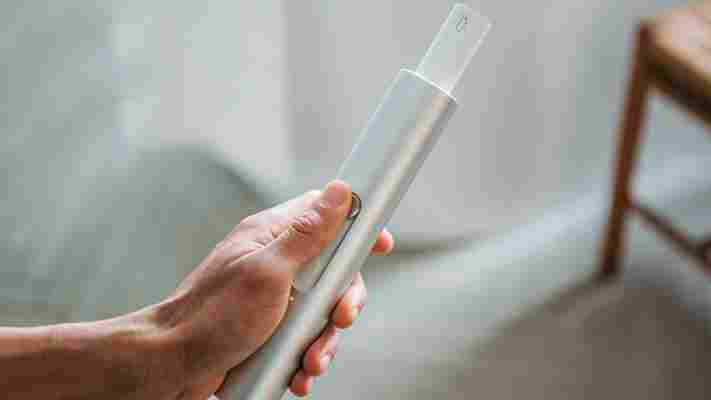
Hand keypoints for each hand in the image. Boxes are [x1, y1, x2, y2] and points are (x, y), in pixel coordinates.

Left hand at [154, 180, 393, 397]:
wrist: (171, 366)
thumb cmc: (211, 316)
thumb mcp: (268, 272)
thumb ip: (307, 234)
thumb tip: (339, 191)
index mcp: (271, 236)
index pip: (324, 215)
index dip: (356, 226)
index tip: (380, 244)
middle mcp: (275, 263)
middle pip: (332, 270)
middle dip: (342, 301)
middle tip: (339, 319)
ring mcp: (273, 297)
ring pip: (321, 310)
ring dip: (323, 339)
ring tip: (311, 362)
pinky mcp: (269, 328)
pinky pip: (303, 337)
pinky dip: (306, 356)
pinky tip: (300, 373)